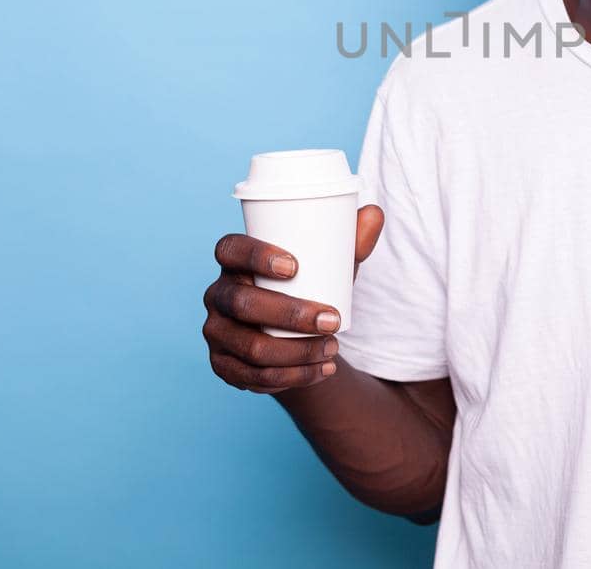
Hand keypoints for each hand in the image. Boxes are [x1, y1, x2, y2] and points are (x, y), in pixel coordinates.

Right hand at [202, 204, 384, 393]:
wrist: (293, 335)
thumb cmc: (309, 287)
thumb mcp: (330, 265)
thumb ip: (351, 241)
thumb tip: (374, 213)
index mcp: (234, 261)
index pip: (229, 249)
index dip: (255, 255)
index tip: (295, 266)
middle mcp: (218, 294)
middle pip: (244, 304)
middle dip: (292, 314)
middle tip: (333, 321)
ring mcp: (216, 333)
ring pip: (252, 347)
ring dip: (297, 352)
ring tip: (333, 348)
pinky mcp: (223, 366)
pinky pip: (253, 377)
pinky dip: (292, 377)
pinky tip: (319, 371)